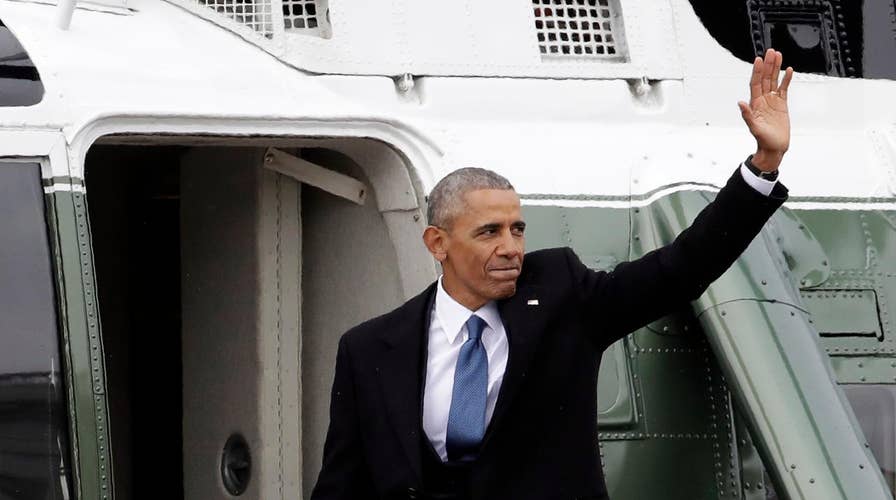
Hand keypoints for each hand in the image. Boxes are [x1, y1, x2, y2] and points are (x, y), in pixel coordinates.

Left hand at [738, 48, 793, 171]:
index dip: (757, 71)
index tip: (759, 60)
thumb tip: (740, 103)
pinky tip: (788, 70)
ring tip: (778, 55)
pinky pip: (784, 88)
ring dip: (776, 68)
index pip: (756, 83)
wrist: (774, 148)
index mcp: (755, 104)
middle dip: (767, 65)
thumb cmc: (764, 140)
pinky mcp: (782, 104)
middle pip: (765, 78)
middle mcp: (763, 100)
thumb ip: (747, 115)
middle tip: (770, 51)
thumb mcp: (755, 128)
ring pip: (774, 80)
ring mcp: (772, 101)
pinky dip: (786, 79)